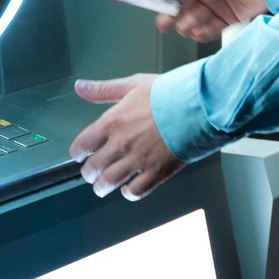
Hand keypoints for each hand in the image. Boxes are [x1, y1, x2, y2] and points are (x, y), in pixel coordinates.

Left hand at [69, 74, 181, 200]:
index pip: (82, 145)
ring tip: (102, 187)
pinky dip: (128, 193)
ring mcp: (139, 161)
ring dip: (102, 187)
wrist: (200, 106)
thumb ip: (103, 89)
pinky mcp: (157, 172)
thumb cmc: (171, 93)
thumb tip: (81, 87)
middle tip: (90, 172)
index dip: (78, 152)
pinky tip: (128, 189)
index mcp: (113, 122)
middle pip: (93, 167)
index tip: (80, 154)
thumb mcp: (133, 85)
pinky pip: (136, 191)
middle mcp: (122, 144)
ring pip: (109, 182)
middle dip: (89, 172)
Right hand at [157, 0, 267, 43]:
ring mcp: (214, 6)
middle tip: (164, 24)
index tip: (151, 4)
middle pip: (181, 6)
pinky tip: (197, 33)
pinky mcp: (225, 18)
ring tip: (185, 28)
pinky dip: (202, 32)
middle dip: (171, 15)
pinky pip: (209, 28)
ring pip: (194, 19)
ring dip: (188, 24)